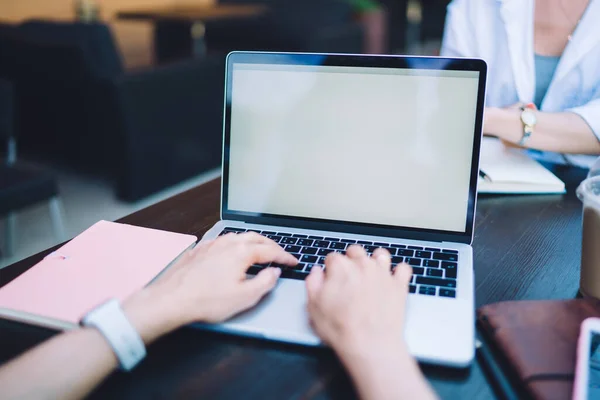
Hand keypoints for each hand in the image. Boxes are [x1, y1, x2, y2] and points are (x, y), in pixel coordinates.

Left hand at [123, 232, 296, 343]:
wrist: (172, 299)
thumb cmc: (205, 300)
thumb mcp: (245, 297)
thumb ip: (265, 283)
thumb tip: (273, 273)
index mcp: (241, 252)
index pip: (270, 250)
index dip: (284, 256)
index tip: (292, 261)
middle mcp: (226, 243)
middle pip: (255, 237)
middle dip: (271, 244)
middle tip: (280, 253)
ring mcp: (211, 245)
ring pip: (237, 236)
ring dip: (252, 241)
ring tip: (259, 249)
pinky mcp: (199, 250)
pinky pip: (222, 241)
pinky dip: (234, 244)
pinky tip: (232, 252)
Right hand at [306, 247, 437, 399]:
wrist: (370, 344)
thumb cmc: (341, 328)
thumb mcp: (314, 307)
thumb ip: (313, 283)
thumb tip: (316, 273)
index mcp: (341, 267)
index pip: (332, 257)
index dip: (330, 269)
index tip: (331, 280)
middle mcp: (363, 264)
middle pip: (356, 251)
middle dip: (351, 259)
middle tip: (349, 277)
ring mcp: (383, 273)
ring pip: (380, 254)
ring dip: (375, 260)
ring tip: (371, 273)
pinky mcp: (399, 285)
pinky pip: (403, 269)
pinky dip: (399, 272)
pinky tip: (393, 279)